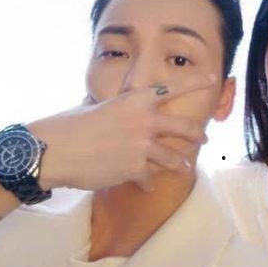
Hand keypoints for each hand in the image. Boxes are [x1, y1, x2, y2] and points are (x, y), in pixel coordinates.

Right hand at [28, 75, 215, 190]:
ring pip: (173, 158)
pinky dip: (148, 183)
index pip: (172, 88)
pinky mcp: (135, 169)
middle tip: (204, 137)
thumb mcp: (96, 107)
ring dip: (180, 164)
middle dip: (197, 134)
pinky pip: (149, 178)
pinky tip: (147, 187)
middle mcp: (145, 122)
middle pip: (184, 128)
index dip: (195, 82)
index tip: (213, 79)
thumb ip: (115, 108)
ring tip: (184, 169)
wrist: (55, 151)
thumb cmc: (70, 125)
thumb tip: (112, 106)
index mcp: (135, 101)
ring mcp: (143, 147)